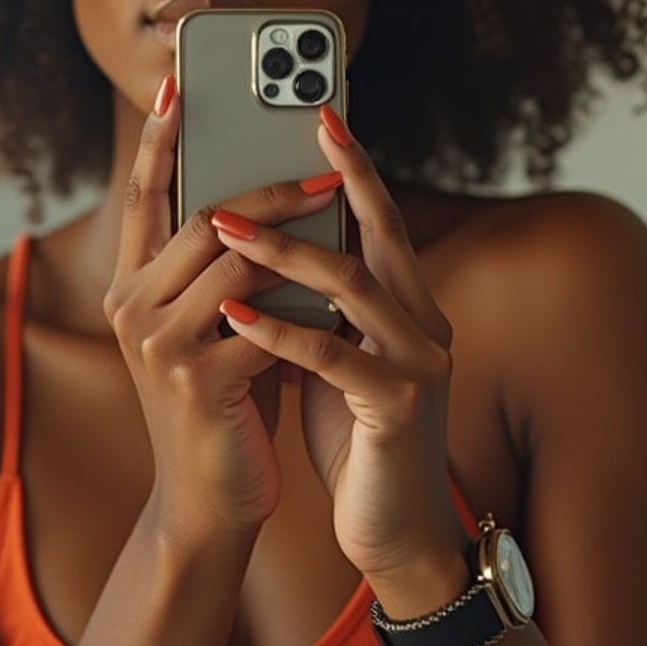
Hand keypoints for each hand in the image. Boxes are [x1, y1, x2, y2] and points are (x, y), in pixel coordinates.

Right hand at [101, 78, 341, 546]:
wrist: (209, 498)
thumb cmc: (223, 398)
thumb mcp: (216, 322)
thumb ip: (227, 265)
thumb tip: (279, 193)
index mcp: (128, 286)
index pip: (140, 195)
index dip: (157, 138)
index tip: (178, 82)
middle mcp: (129, 307)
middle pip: (200, 217)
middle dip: (264, 182)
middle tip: (320, 157)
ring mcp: (157, 344)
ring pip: (233, 260)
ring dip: (292, 230)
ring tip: (336, 201)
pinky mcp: (196, 381)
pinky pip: (261, 318)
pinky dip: (302, 297)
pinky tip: (337, 284)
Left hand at [213, 107, 463, 584]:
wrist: (395, 532)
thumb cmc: (356, 436)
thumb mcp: (335, 355)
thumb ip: (318, 304)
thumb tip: (261, 244)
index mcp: (409, 304)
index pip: (382, 218)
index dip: (355, 164)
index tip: (322, 113)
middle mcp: (424, 322)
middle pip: (381, 230)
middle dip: (338, 175)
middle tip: (292, 129)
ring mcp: (417, 364)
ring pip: (352, 285)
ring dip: (284, 250)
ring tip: (222, 224)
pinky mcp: (397, 408)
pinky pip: (332, 357)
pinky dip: (280, 330)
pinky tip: (234, 313)